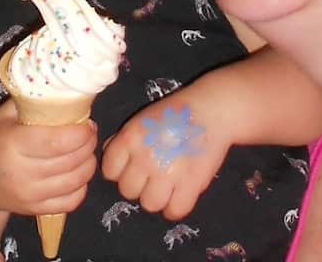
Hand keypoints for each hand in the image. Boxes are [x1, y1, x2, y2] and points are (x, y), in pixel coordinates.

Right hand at [0, 100, 97, 215]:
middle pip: (71, 160)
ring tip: (85, 151)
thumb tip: (64, 89)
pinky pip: (72, 201)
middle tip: (89, 134)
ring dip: (88, 163)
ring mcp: (29, 195)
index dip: (80, 133)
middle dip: (88, 144)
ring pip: (76, 181)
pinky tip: (76, 173)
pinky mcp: (35, 210)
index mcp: (14, 144)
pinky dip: (81, 186)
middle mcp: (22, 173)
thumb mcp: (5, 116)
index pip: (57, 141)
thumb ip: (31, 102)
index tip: (88, 124)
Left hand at [102, 89, 231, 220]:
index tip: (133, 166)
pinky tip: (180, 194)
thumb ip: (122, 139)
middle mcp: (145, 157)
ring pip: (149, 205)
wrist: (212, 110)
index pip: (110, 171)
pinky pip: (174, 211)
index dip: (121, 171)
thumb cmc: (175, 114)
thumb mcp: (142, 120)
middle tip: (154, 174)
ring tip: (167, 185)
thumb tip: (111, 159)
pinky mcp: (191, 184)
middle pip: (128, 191)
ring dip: (157, 198)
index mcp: (130, 139)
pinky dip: (177, 206)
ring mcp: (167, 173)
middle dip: (139, 185)